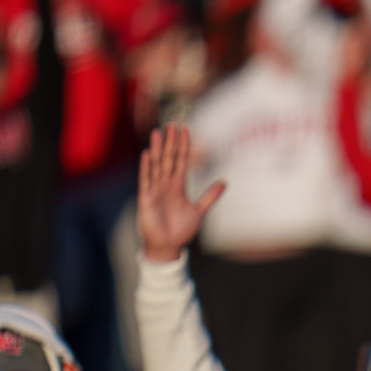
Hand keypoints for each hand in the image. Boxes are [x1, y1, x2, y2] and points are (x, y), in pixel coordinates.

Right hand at [136, 124, 223, 263]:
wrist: (167, 246)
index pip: (181, 162)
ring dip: (157, 149)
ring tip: (158, 132)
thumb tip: (225, 182)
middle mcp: (165, 185)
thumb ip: (210, 196)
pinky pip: (146, 180)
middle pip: (168, 158)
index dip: (183, 147)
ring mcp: (155, 190)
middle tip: (172, 124)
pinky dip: (147, 167)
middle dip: (170, 142)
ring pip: (157, 165)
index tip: (186, 130)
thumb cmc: (180, 230)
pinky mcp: (146, 198)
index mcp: (178, 187)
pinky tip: (147, 154)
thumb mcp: (199, 211)